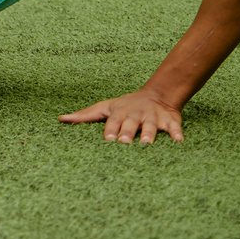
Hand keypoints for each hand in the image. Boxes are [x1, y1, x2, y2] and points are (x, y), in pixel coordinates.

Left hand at [59, 90, 184, 144]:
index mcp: (119, 114)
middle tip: (124, 143)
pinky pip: (174, 128)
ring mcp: (153, 118)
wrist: (157, 94)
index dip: (110, 131)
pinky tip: (179, 142)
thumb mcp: (105, 108)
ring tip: (146, 144)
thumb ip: (84, 116)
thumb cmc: (125, 106)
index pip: (113, 123)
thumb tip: (60, 119)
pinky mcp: (170, 121)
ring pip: (151, 126)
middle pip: (131, 124)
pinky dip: (177, 134)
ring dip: (149, 134)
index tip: (108, 140)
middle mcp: (135, 115)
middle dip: (127, 133)